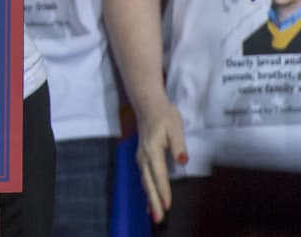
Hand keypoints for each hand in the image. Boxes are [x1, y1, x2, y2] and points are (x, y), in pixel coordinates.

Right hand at [134, 97, 187, 222]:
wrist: (148, 105)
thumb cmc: (165, 115)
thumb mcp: (175, 127)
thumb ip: (179, 145)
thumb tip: (183, 160)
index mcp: (152, 149)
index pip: (159, 174)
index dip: (163, 190)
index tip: (167, 205)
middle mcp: (144, 155)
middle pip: (148, 182)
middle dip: (153, 200)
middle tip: (158, 218)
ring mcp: (141, 157)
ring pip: (144, 181)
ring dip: (149, 198)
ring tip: (153, 214)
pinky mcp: (142, 158)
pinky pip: (144, 177)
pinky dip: (146, 190)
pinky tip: (149, 201)